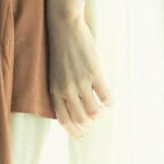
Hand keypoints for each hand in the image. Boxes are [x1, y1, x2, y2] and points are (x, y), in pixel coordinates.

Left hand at [47, 12, 113, 138]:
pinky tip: (108, 100)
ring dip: (99, 114)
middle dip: (89, 124)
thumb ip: (61, 91)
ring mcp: (81, 82)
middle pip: (80, 119)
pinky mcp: (94, 73)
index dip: (73, 131)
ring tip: (101, 110)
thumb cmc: (60, 51)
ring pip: (94, 111)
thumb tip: (73, 107)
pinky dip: (108, 102)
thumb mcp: (55, 74)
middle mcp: (67, 89)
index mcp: (55, 91)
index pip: (64, 120)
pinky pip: (105, 96)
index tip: (81, 136)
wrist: (64, 27)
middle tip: (94, 120)